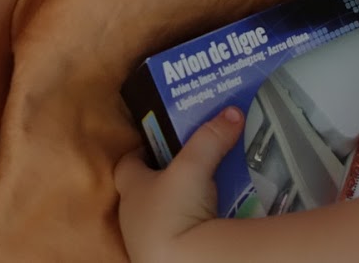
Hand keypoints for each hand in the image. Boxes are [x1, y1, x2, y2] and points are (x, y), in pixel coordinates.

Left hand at [114, 106, 243, 262]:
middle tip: (188, 165)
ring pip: (158, 214)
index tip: (159, 143)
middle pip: (143, 190)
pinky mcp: (162, 256)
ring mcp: (145, 239)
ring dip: (175, 204)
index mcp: (132, 188)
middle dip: (162, 177)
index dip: (141, 152)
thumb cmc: (174, 211)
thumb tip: (232, 111)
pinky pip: (173, 235)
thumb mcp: (194, 167)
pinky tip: (204, 221)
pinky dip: (185, 226)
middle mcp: (133, 214)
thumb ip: (211, 137)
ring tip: (202, 192)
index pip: (127, 164)